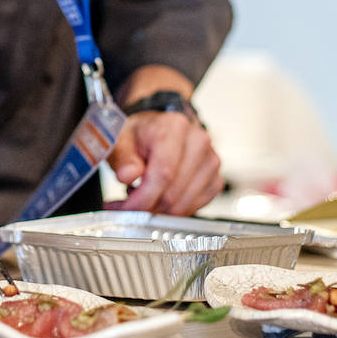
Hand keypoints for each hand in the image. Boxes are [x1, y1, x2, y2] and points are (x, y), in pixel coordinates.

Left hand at [106, 110, 221, 214]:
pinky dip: (174, 210)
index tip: (127, 207)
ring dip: (159, 209)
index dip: (144, 197)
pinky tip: (161, 196)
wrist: (158, 131)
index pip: (164, 172)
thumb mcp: (121, 141)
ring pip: (183, 204)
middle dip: (147, 207)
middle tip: (129, 205)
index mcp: (175, 127)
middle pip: (173, 192)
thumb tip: (128, 175)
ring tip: (145, 195)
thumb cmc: (141, 136)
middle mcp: (198, 142)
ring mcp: (211, 161)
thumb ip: (123, 158)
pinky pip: (194, 207)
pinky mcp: (215, 179)